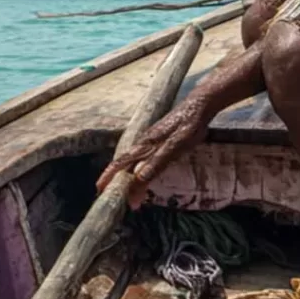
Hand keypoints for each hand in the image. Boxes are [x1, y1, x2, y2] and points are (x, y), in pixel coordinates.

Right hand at [95, 96, 211, 208]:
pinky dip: (135, 167)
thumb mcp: (176, 146)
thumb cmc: (189, 125)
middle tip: (108, 193)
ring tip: (122, 188)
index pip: (121, 163)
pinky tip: (139, 171)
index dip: (109, 176)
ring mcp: (151, 139)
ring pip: (132, 159)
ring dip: (124, 174)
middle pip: (124, 162)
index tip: (99, 190)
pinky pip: (141, 156)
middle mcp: (144, 142)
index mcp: (145, 145)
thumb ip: (158, 162)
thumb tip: (137, 178)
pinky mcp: (158, 138)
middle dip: (114, 178)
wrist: (199, 104)